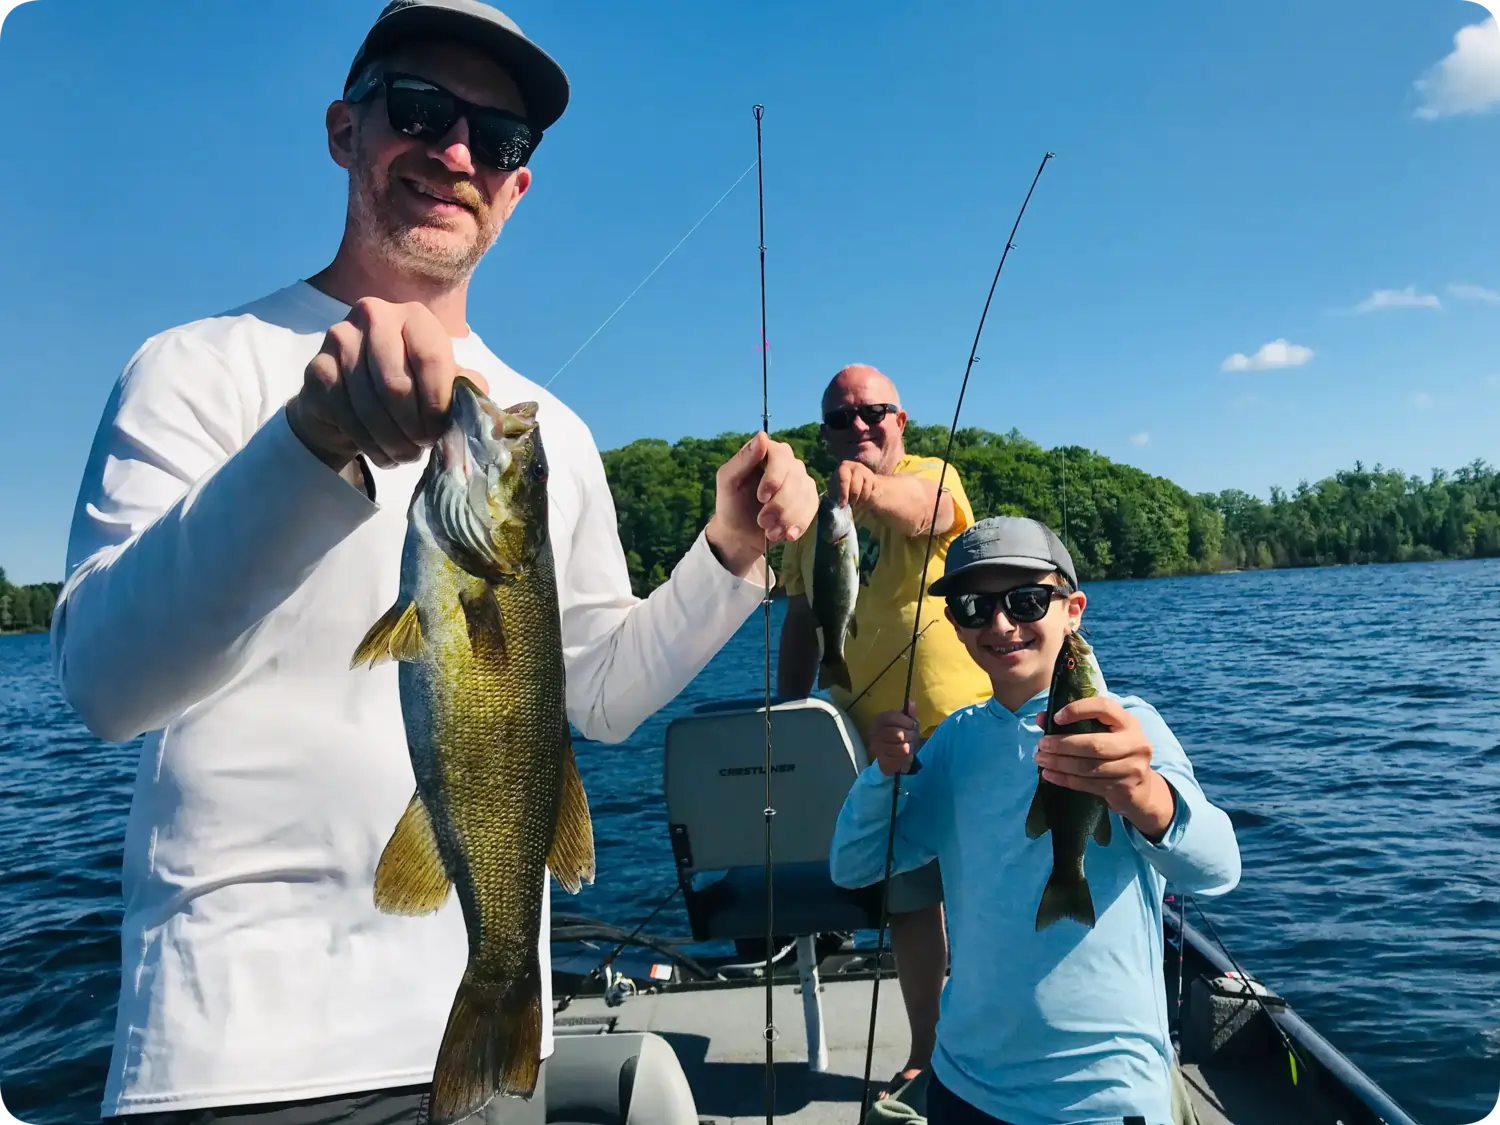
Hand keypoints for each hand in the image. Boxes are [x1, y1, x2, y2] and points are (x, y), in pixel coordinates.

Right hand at [285, 297, 489, 471]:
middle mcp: (373, 315)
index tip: (442, 429)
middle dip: (415, 426)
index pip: (431, 358)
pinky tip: (384, 453)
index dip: (439, 402)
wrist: (350, 399)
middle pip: (398, 384)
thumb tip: (477, 405)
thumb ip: (464, 388)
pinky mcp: (317, 369)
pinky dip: (371, 445)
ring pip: (371, 406)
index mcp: (413, 315)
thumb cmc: (407, 388)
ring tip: (407, 454)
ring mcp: (339, 339)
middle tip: (424, 445)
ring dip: (394, 441)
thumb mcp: (442, 383)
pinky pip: (347, 417)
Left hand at [705, 432, 817, 575]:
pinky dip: (799, 524)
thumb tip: (762, 436)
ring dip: (788, 518)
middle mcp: (788, 463)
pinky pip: (813, 508)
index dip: (774, 477)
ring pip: (805, 495)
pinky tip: (787, 535)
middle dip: (779, 504)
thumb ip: (742, 459)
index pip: (780, 454)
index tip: (761, 498)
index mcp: (767, 452)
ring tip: (770, 532)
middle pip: (795, 477)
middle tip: (762, 522)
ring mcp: (801, 481)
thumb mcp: (728, 481)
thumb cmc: (732, 504)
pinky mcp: (809, 499)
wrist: (741, 534)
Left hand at [833, 460, 879, 508]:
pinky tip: (863, 505)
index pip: (844, 480)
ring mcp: (869, 474)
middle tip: (851, 504)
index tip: (842, 504)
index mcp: (844, 467)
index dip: (843, 494)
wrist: (857, 485)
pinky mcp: (877, 482)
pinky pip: (874, 495)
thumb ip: (835, 495)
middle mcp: (857, 467)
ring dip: (861, 501)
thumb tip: (840, 506)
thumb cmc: (842, 487)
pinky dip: (868, 503)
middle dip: (853, 498)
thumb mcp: (835, 489)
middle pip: (856, 486)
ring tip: (856, 505)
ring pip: (866, 491)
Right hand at [868, 702, 920, 775]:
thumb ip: (910, 713)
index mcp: (879, 719)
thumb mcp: (908, 721)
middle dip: (910, 736)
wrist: (897, 755)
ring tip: (909, 746)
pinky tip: (905, 756)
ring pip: (902, 748)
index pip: (892, 717)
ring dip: (910, 748)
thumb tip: (911, 702)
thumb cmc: (904, 733)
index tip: (912, 725)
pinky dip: (907, 758)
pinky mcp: (883, 763)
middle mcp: (874, 733)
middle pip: (898, 734)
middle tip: (912, 737)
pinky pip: (901, 760)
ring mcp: (877, 749)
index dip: (906, 721)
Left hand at [1033, 696, 1174, 835]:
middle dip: (1062, 745)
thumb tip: (1041, 717)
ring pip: (1089, 766)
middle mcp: (1135, 743)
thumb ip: (1073, 724)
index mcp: (1128, 722)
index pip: (1104, 708)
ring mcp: (1133, 767)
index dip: (1078, 710)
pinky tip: (1050, 775)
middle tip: (1041, 745)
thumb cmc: (1114, 754)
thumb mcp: (1101, 734)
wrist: (1139, 790)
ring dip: (1060, 764)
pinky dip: (1065, 779)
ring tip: (1041, 760)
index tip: (1056, 718)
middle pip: (1094, 744)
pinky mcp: (1125, 788)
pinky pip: (1089, 784)